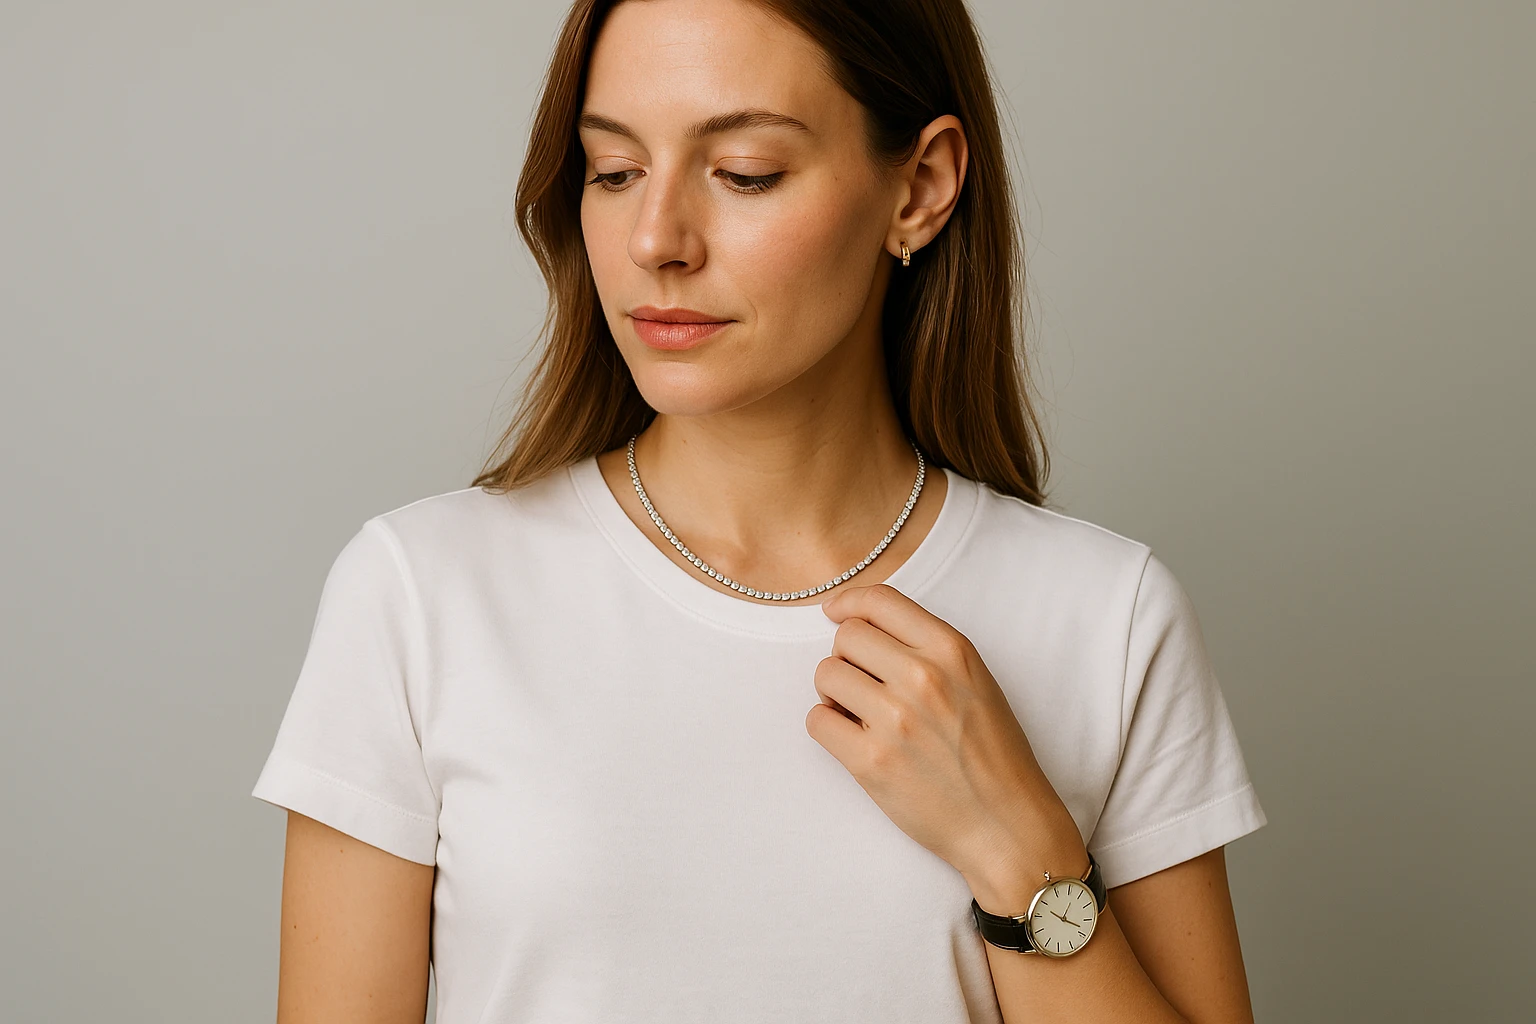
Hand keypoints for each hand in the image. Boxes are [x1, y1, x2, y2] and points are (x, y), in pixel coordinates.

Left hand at [807, 583, 1079, 888]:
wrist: (1006, 824)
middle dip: (847, 657)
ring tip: (859, 714)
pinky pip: (816, 720)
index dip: (849, 604)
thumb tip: (861, 622)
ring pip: (825, 674)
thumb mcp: (976, 681)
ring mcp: (894, 719)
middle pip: (846, 636)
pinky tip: (853, 739)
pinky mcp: (870, 761)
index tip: (837, 614)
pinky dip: (828, 727)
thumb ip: (927, 648)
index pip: (879, 600)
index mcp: (952, 650)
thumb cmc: (993, 754)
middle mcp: (922, 676)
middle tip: (864, 685)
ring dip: (834, 693)